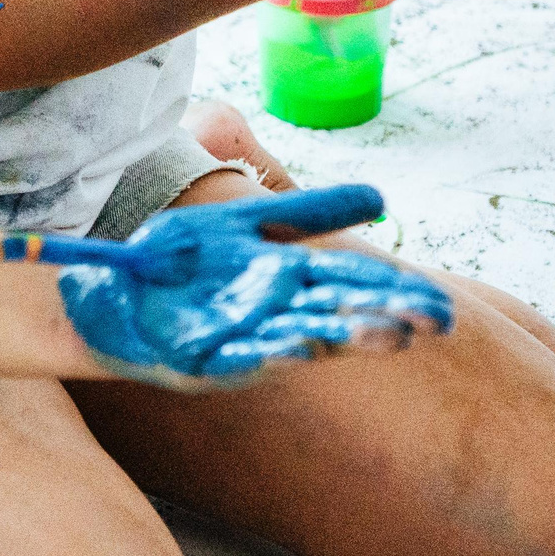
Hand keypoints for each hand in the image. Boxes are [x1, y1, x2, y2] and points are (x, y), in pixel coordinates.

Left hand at [58, 185, 454, 386]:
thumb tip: (381, 196)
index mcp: (288, 278)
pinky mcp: (203, 359)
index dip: (395, 293)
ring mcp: (241, 337)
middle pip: (338, 314)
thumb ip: (307, 210)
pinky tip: (303, 347)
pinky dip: (272, 352)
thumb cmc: (182, 256)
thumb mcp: (249, 223)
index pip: (351, 284)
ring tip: (388, 336)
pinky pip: (241, 356)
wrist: (112, 283)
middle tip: (435, 323)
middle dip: (384, 318)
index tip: (443, 303)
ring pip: (302, 339)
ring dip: (342, 338)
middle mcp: (274, 313)